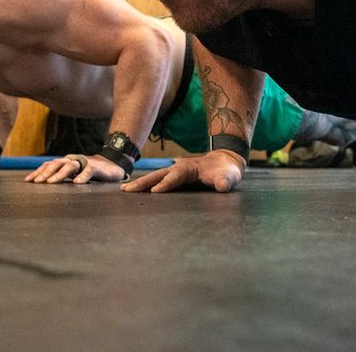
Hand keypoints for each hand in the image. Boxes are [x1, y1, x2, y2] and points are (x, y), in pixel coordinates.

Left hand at [24, 154, 125, 183]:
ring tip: (52, 182)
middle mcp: (73, 160)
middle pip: (56, 164)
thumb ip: (62, 176)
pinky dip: (83, 176)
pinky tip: (77, 183)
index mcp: (66, 162)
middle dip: (45, 173)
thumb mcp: (74, 174)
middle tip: (37, 182)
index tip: (28, 181)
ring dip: (60, 174)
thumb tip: (44, 185)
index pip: (49, 165)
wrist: (113, 164)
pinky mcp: (97, 167)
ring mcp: (85, 162)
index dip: (38, 172)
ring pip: (70, 166)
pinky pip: (89, 170)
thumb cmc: (91, 172)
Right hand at [122, 150, 244, 193]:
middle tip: (128, 190)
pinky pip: (157, 182)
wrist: (225, 162)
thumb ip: (226, 181)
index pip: (176, 176)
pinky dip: (146, 186)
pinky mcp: (174, 179)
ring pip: (155, 178)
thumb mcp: (230, 175)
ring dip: (141, 184)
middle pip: (158, 175)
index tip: (155, 191)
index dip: (166, 183)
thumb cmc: (227, 170)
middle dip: (144, 182)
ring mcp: (175, 173)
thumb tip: (222, 187)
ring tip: (124, 190)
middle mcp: (179, 169)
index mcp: (191, 168)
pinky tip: (135, 192)